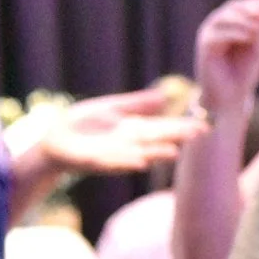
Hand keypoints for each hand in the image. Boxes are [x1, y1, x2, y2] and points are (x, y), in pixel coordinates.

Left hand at [37, 90, 206, 177]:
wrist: (53, 141)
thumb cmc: (82, 125)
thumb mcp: (111, 109)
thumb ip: (136, 104)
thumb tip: (164, 96)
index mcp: (133, 131)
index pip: (163, 128)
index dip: (183, 126)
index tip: (205, 124)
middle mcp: (128, 145)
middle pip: (156, 139)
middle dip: (177, 137)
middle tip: (201, 134)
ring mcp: (112, 154)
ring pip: (138, 154)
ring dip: (155, 154)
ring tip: (174, 152)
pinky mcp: (94, 161)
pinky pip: (112, 162)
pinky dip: (126, 162)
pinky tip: (140, 161)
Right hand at [192, 0, 258, 120]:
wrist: (231, 97)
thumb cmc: (244, 71)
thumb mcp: (257, 45)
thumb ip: (258, 27)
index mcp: (231, 23)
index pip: (243, 5)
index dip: (257, 2)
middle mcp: (218, 25)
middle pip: (234, 7)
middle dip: (251, 8)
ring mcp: (209, 34)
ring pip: (225, 16)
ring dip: (244, 21)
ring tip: (256, 31)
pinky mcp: (205, 46)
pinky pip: (219, 33)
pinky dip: (235, 33)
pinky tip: (248, 38)